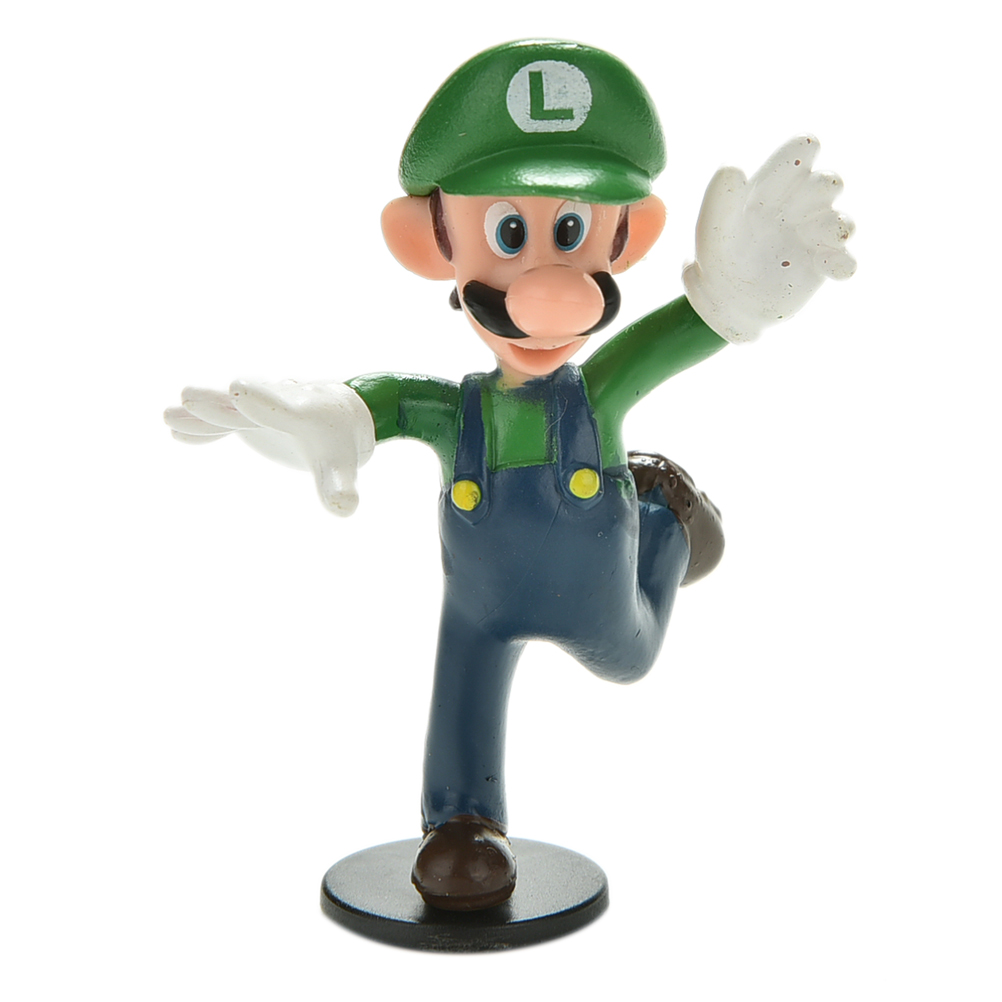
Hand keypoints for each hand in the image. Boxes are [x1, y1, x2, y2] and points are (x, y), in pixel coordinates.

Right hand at [164, 380, 374, 515]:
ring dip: (201, 413)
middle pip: (244, 403)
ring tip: (169, 416)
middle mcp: (276, 403)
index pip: (282, 407)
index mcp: (305, 413)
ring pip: (226, 409)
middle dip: (219, 402)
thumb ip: (340, 486)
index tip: (239, 391)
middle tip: (189, 396)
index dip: (262, 401)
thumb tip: (346, 509)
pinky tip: (176, 432)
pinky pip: (221, 421)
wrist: (335, 415)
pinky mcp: (246, 416)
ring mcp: (258, 408)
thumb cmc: (340, 444)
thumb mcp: (342, 467)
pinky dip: (202, 427)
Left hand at [683, 135, 854, 342]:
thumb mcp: (713, 230)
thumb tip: (732, 167)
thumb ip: (718, 200)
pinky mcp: (823, 265)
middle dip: (821, 188)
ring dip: (836, 226)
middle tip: (794, 210)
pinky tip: (831, 267)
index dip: (803, 149)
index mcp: (775, 185)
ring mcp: (814, 234)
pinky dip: (843, 263)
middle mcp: (800, 205)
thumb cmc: (717, 257)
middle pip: (827, 183)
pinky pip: (845, 261)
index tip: (803, 154)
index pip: (799, 152)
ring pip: (841, 222)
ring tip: (826, 237)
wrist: (726, 302)